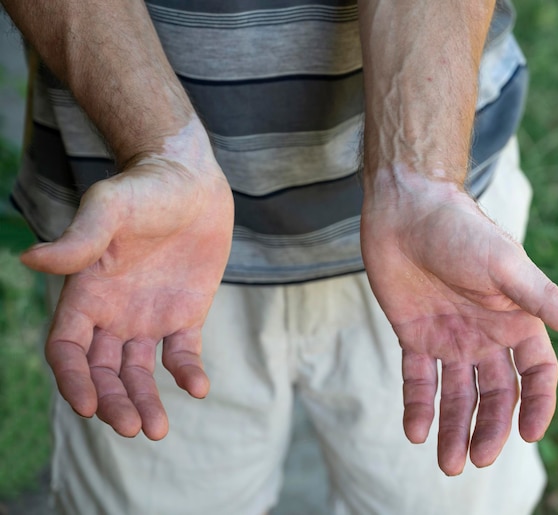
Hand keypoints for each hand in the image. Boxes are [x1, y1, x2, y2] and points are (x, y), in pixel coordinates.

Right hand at [21, 144, 233, 440]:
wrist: (192, 181)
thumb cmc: (145, 188)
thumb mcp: (110, 209)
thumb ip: (80, 238)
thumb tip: (31, 260)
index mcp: (85, 293)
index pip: (67, 350)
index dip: (73, 381)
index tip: (88, 407)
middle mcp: (113, 313)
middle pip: (101, 372)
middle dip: (112, 402)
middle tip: (133, 428)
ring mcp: (149, 316)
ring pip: (137, 372)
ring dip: (145, 401)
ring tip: (157, 430)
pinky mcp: (185, 314)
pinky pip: (181, 353)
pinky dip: (187, 372)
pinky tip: (197, 386)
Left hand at [361, 177, 557, 474]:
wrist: (404, 210)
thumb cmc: (459, 230)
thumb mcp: (505, 265)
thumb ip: (542, 299)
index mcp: (515, 320)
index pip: (536, 374)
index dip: (537, 405)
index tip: (529, 436)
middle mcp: (484, 334)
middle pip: (494, 394)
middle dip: (488, 428)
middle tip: (474, 460)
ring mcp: (448, 337)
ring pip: (455, 393)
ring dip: (452, 428)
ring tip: (447, 464)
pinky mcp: (413, 335)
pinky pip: (416, 379)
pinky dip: (417, 406)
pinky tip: (415, 432)